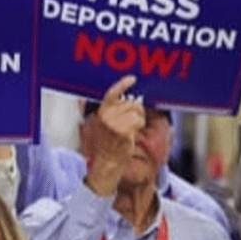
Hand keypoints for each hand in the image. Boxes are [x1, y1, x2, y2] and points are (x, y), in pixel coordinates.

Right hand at [85, 76, 145, 194]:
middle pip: (131, 102)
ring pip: (137, 111)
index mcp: (102, 112)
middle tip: (130, 121)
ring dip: (138, 119)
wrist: (107, 160)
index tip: (132, 79)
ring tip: (130, 128)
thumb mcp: (103, 122)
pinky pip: (139, 121)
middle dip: (135, 110)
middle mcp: (107, 116)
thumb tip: (121, 95)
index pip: (112, 93)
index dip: (123, 84)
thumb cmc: (107, 143)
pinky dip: (139, 125)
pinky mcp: (124, 131)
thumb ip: (109, 108)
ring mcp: (115, 123)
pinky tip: (132, 133)